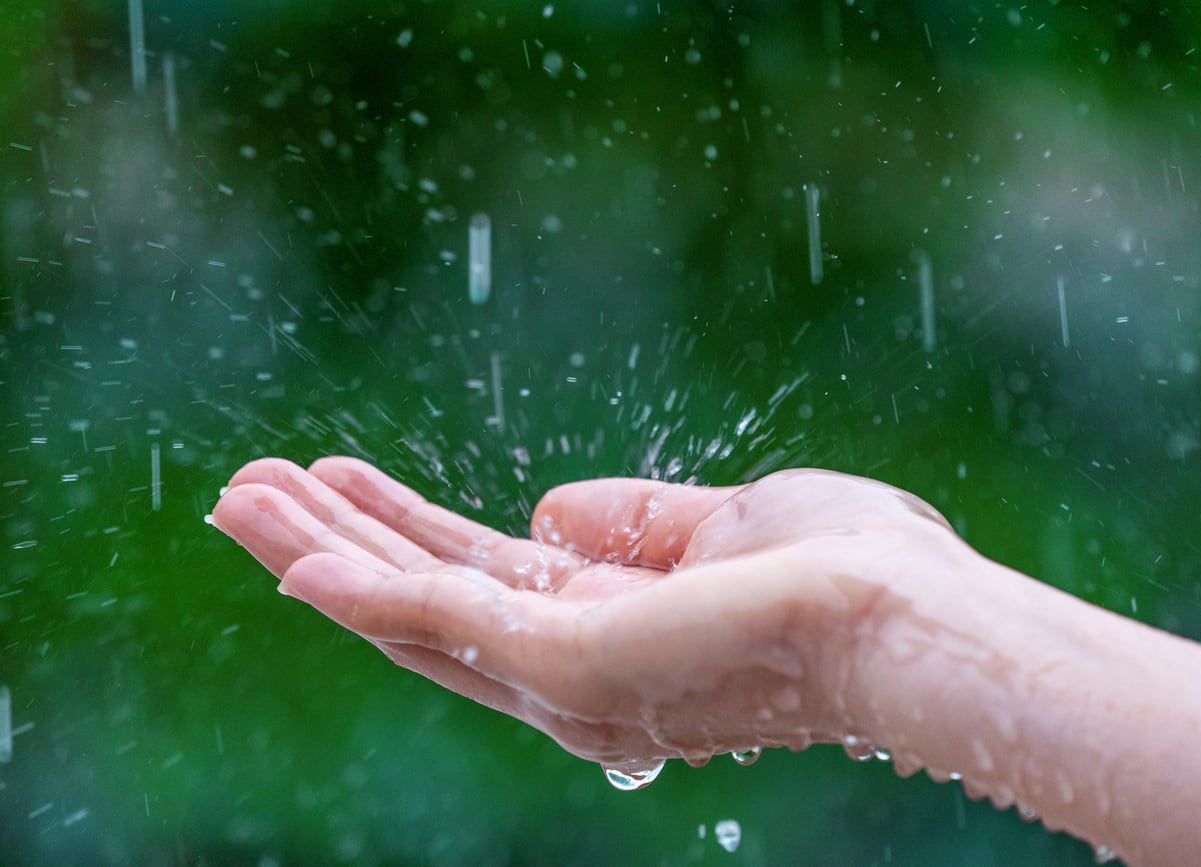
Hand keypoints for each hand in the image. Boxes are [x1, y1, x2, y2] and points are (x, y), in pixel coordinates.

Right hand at [211, 456, 966, 770]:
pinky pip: (438, 624)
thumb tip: (548, 506)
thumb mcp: (720, 523)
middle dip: (333, 543)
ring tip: (238, 498)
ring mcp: (566, 677)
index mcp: (611, 629)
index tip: (341, 479)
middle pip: (423, 602)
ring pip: (410, 612)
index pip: (480, 578)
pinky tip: (295, 556)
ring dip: (320, 554)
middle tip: (247, 490)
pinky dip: (360, 590)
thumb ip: (631, 522)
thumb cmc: (844, 568)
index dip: (403, 528)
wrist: (907, 614)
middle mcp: (574, 670)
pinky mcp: (566, 664)